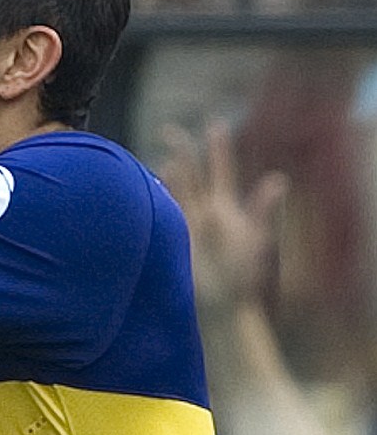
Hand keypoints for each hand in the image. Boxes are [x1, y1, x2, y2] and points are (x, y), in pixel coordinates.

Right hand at [160, 119, 284, 322]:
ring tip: (165, 158)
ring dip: (171, 175)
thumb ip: (265, 209)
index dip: (218, 149)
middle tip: (171, 131)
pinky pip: (167, 213)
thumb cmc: (248, 278)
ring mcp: (192, 229)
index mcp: (229, 211)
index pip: (222, 172)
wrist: (227, 309)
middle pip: (195, 177)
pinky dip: (161, 198)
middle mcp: (210, 215)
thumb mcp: (261, 241)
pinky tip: (154, 188)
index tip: (215, 125)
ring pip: (178, 193)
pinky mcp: (179, 243)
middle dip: (185, 154)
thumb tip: (279, 178)